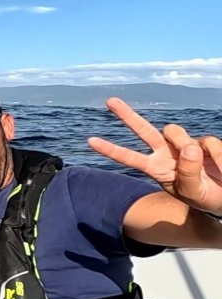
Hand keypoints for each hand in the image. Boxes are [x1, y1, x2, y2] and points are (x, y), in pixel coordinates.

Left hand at [89, 98, 221, 215]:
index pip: (130, 158)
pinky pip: (209, 143)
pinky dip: (217, 157)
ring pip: (177, 133)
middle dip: (127, 116)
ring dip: (187, 146)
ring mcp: (185, 145)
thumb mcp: (193, 193)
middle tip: (109, 101)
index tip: (90, 141)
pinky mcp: (205, 142)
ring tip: (207, 170)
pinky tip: (221, 167)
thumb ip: (187, 173)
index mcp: (157, 168)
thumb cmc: (206, 197)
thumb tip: (188, 148)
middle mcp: (167, 153)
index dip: (111, 150)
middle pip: (144, 131)